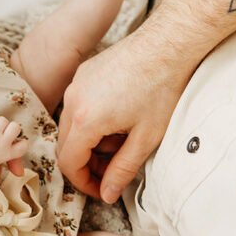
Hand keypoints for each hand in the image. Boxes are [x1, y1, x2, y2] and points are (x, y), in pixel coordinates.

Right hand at [56, 32, 189, 201]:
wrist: (170, 43)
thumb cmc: (163, 87)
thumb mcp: (146, 138)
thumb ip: (122, 169)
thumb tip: (107, 193)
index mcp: (86, 119)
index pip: (69, 163)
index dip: (83, 182)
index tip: (101, 189)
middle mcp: (73, 100)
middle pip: (66, 146)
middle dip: (86, 164)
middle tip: (112, 171)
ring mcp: (76, 83)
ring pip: (71, 127)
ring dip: (89, 143)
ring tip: (121, 141)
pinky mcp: (84, 73)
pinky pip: (78, 106)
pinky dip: (91, 121)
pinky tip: (118, 118)